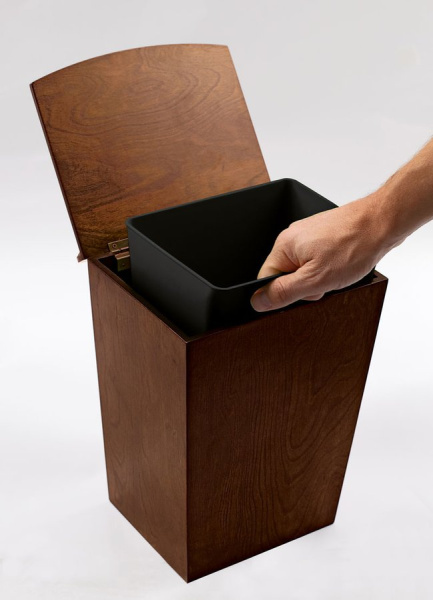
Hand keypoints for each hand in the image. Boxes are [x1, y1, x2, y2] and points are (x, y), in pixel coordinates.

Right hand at [250, 193, 391, 311]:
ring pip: (304, 269)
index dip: (285, 293)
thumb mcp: (315, 279)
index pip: (267, 280)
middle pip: (286, 275)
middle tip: (326, 280)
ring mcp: (308, 234)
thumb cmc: (354, 245)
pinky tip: (342, 263)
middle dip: (306, 285)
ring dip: (320, 276)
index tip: (305, 290)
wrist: (381, 223)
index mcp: (284, 245)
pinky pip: (317, 260)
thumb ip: (284, 292)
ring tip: (338, 269)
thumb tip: (258, 301)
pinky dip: (330, 266)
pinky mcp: (323, 235)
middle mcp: (292, 237)